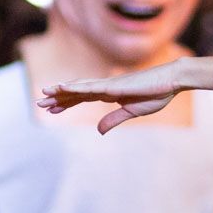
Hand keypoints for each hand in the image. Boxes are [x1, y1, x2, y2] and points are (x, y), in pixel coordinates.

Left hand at [36, 57, 212, 134]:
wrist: (172, 82)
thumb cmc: (157, 94)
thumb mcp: (132, 112)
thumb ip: (114, 120)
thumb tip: (98, 131)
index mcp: (110, 94)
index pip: (83, 99)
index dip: (67, 103)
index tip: (52, 109)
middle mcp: (105, 87)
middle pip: (76, 93)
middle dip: (58, 98)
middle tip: (39, 104)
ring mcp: (109, 85)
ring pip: (79, 88)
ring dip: (61, 91)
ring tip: (44, 94)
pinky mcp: (114, 85)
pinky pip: (90, 86)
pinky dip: (74, 86)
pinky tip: (61, 87)